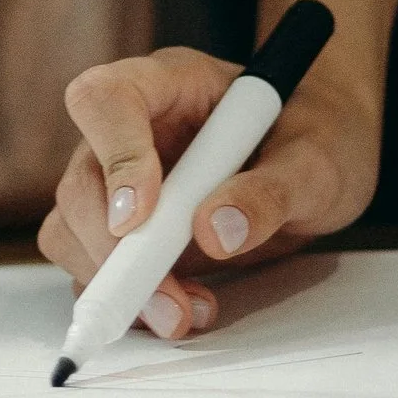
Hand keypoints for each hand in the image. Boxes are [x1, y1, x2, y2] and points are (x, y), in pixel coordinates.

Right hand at [36, 44, 380, 339]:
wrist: (324, 159)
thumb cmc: (321, 137)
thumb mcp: (318, 162)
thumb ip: (273, 191)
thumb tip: (215, 232)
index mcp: (171, 84)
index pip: (107, 99)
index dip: (113, 156)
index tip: (141, 217)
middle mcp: (133, 129)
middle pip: (81, 181)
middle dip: (113, 251)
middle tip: (168, 300)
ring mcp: (122, 181)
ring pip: (73, 230)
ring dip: (115, 283)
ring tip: (185, 313)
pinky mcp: (128, 230)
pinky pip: (97, 267)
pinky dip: (128, 300)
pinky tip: (182, 309)